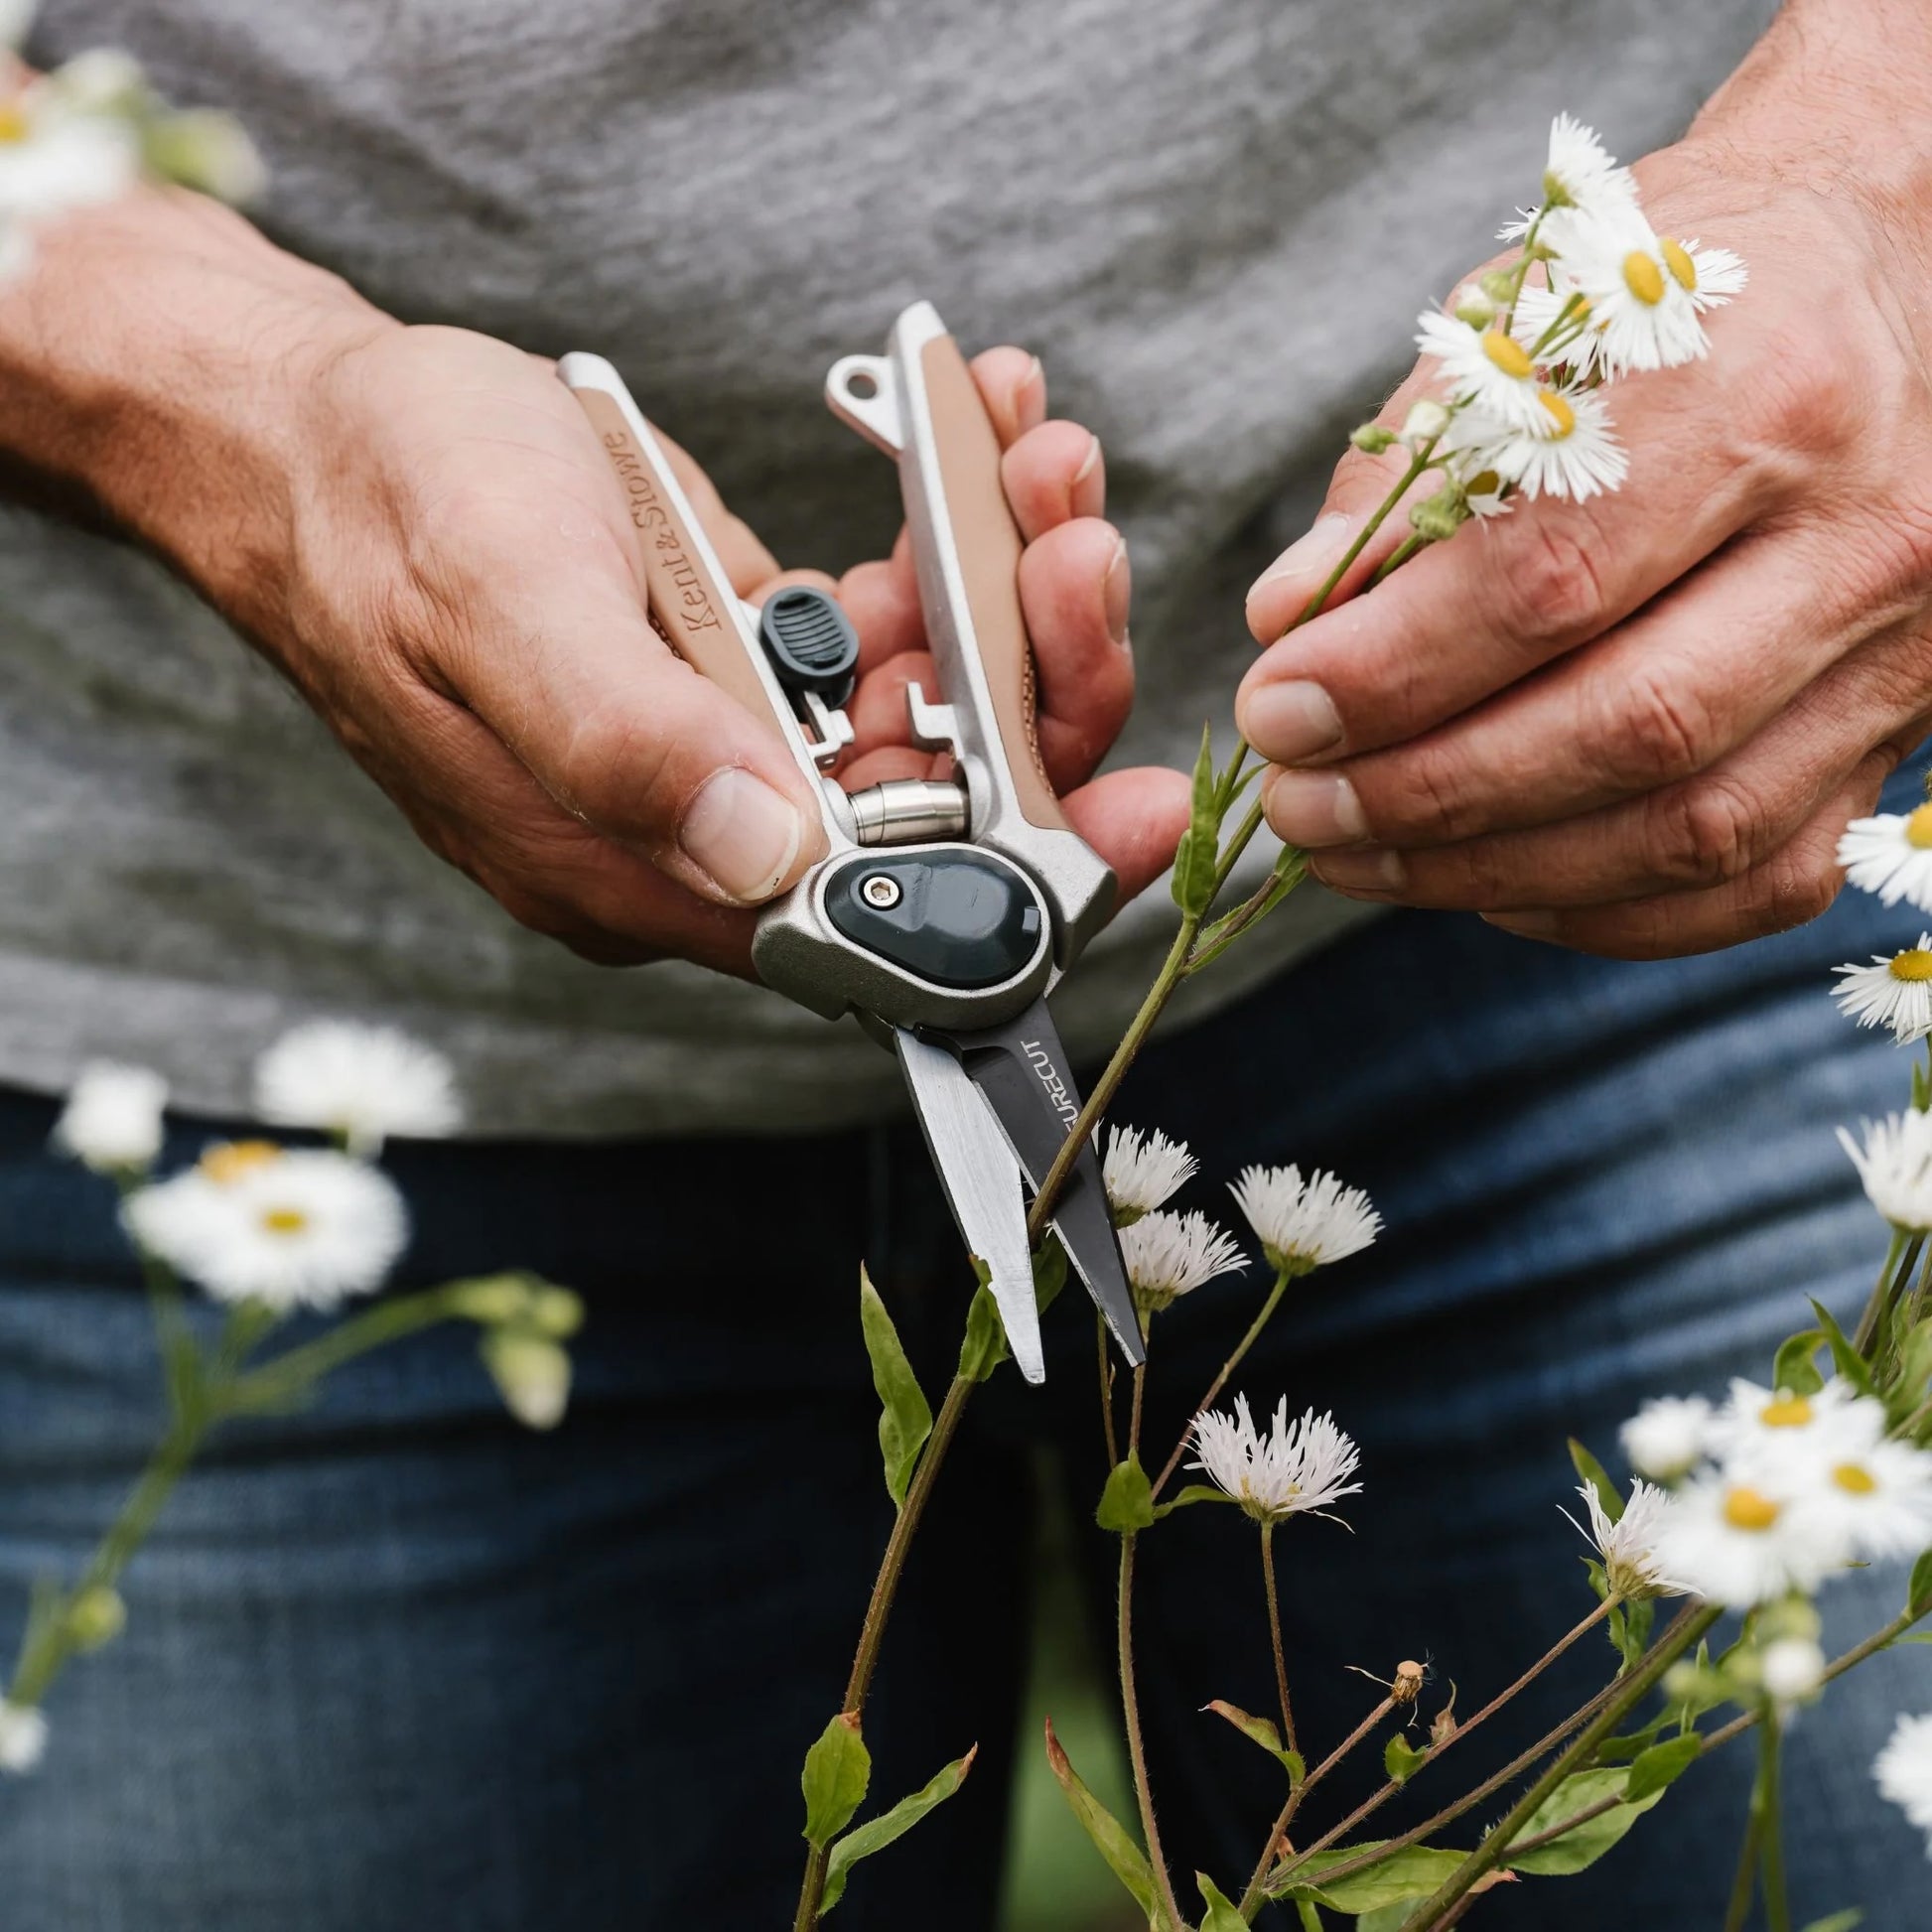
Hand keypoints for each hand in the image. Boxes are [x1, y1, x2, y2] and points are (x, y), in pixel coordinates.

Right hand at [6, 194, 1185, 974]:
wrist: (323, 426)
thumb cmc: (386, 506)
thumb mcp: (498, 604)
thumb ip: (623, 741)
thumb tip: (761, 850)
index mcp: (643, 873)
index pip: (871, 930)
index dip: (1021, 888)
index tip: (1137, 812)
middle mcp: (707, 836)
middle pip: (933, 818)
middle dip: (1039, 696)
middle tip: (1082, 556)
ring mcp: (735, 749)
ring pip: (930, 716)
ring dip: (1010, 596)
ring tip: (1040, 461)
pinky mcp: (749, 667)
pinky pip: (887, 633)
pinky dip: (948, 549)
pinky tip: (978, 442)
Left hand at [1234, 27, 1931, 958]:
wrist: (1894, 284)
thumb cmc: (1680, 302)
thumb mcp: (1532, 323)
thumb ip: (1410, 474)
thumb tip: (1289, 617)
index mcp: (1759, 388)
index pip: (1550, 579)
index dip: (1388, 672)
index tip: (1271, 707)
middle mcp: (1861, 533)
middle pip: (1627, 727)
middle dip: (1425, 793)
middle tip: (1295, 806)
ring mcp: (1902, 654)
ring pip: (1689, 829)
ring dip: (1488, 869)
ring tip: (1353, 855)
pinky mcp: (1898, 740)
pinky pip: (1748, 880)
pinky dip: (1597, 909)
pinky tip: (1485, 882)